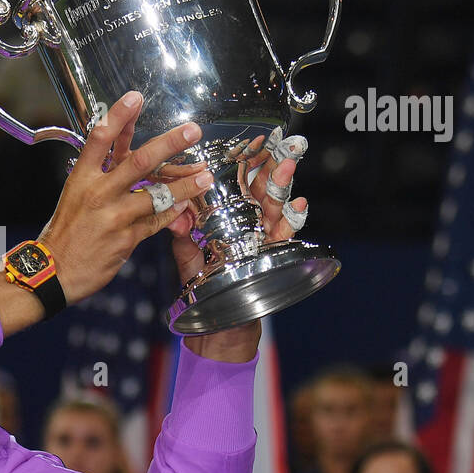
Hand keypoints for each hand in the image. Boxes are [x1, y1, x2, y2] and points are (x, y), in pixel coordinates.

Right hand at [35, 91, 214, 305]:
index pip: (100, 138)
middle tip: (192, 131)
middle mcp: (98, 193)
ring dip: (186, 185)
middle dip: (169, 144)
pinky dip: (174, 213)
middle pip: (139, 161)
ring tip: (205, 176)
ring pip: (158, 195)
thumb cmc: (65, 230)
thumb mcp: (75, 193)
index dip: (119, 116)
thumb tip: (126, 147)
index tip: (136, 97)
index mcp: (82, 177)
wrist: (52, 271)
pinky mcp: (126, 238)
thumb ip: (102, 172)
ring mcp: (114, 216)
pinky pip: (157, 222)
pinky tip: (187, 206)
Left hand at [168, 131, 308, 362]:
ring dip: (282, 186)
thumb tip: (175, 213)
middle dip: (272, 167)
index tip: (253, 142)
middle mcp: (248, 227)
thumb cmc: (202, 291)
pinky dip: (292, 221)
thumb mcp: (189, 260)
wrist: (217, 330)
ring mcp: (263, 241)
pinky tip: (298, 206)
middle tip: (281, 143)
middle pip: (262, 191)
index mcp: (227, 221)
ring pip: (275, 208)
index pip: (238, 186)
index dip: (246, 165)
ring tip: (288, 164)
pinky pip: (285, 237)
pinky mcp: (273, 259)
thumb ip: (184, 237)